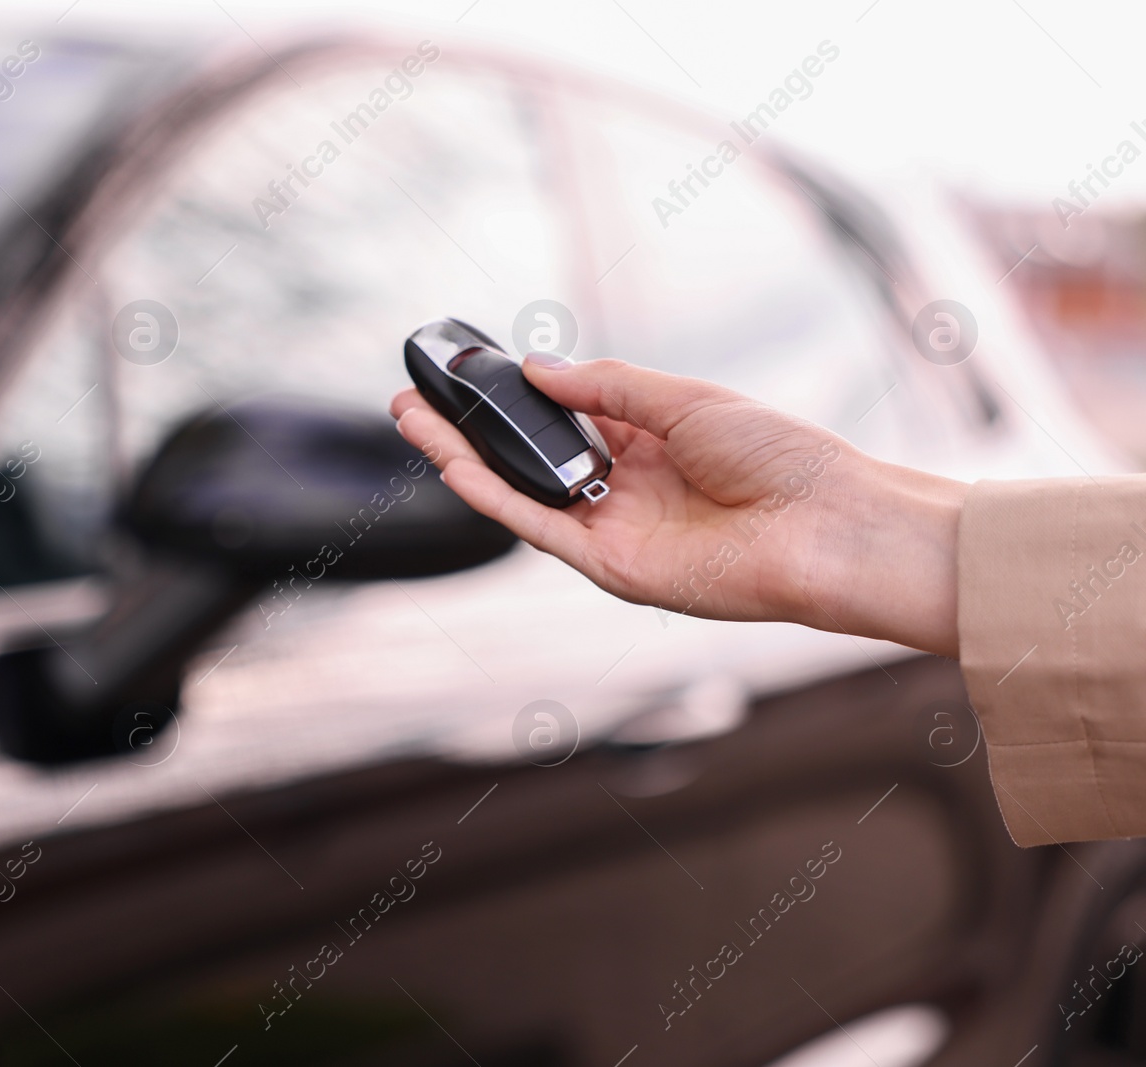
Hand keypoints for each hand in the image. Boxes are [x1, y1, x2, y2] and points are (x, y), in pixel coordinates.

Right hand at [390, 354, 966, 657]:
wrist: (827, 526)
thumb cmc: (781, 457)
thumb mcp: (684, 399)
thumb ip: (604, 387)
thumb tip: (537, 368)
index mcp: (648, 445)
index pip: (563, 418)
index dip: (515, 397)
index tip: (470, 370)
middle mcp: (622, 490)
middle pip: (527, 459)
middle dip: (469, 429)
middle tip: (414, 398)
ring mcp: (612, 531)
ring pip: (519, 494)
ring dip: (462, 459)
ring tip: (413, 419)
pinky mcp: (610, 567)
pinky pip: (538, 529)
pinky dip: (493, 499)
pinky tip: (454, 464)